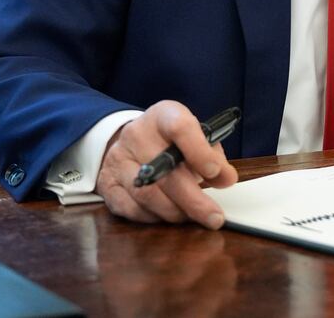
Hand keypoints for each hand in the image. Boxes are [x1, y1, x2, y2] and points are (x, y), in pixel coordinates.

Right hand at [96, 100, 238, 227]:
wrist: (132, 143)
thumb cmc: (171, 142)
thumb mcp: (196, 138)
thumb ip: (213, 157)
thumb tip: (226, 178)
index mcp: (164, 116)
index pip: (180, 127)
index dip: (199, 151)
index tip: (215, 173)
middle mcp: (137, 134)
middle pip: (165, 171)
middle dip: (194, 200)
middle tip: (214, 217)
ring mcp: (118, 158)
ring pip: (147, 194)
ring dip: (176, 212)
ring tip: (194, 218)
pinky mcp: (107, 183)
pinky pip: (131, 208)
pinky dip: (154, 218)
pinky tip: (168, 217)